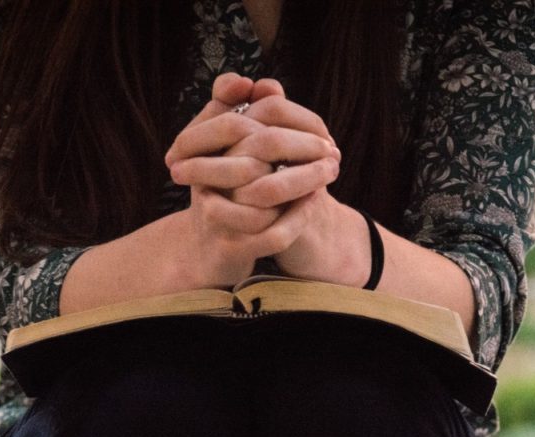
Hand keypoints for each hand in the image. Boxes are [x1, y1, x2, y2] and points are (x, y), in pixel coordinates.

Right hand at [163, 74, 320, 287]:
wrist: (209, 252)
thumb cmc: (228, 192)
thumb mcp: (232, 151)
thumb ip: (250, 115)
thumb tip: (268, 84)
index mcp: (201, 149)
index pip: (239, 118)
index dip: (288, 118)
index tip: (321, 129)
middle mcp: (201, 178)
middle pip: (259, 147)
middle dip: (304, 146)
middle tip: (333, 151)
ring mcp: (214, 214)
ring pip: (265, 191)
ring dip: (306, 181)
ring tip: (330, 175)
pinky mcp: (229, 247)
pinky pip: (271, 232)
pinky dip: (298, 218)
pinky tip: (314, 204)